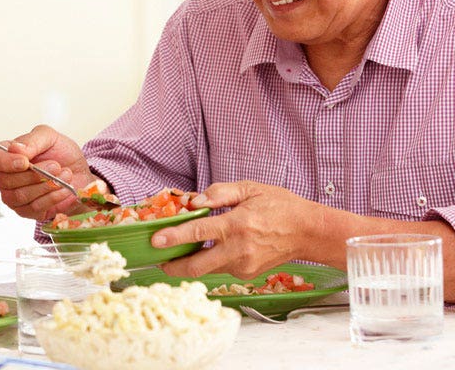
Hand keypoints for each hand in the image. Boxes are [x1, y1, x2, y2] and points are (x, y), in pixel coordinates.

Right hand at [0, 124, 95, 219]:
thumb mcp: (50, 137)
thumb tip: (15, 149)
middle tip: (56, 165)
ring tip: (65, 174)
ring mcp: (13, 196)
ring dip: (46, 185)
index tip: (25, 162)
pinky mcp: (26, 211)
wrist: (81, 172)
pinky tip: (64, 188)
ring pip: (19, 196)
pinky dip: (52, 197)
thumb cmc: (61, 153)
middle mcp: (4, 177)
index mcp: (5, 154)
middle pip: (5, 180)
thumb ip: (32, 140)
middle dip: (34, 174)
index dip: (5, 162)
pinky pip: (34, 208)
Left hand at [151, 180, 324, 278]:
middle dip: (172, 266)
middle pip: (196, 266)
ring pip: (206, 270)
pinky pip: (220, 269)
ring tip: (177, 252)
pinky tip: (205, 251)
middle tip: (158, 259)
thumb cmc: (279, 206)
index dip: (173, 238)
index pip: (197, 233)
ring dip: (189, 263)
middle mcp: (238, 249)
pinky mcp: (247, 273)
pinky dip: (208, 261)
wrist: (308, 232)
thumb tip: (194, 202)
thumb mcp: (250, 188)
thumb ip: (219, 193)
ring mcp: (243, 265)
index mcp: (236, 225)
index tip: (155, 241)